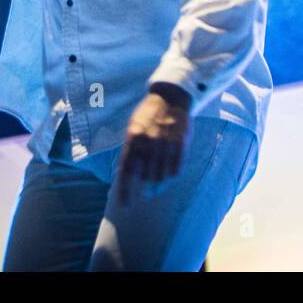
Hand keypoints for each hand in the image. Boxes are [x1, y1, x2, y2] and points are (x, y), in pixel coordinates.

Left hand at [116, 87, 191, 205]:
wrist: (172, 96)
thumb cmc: (149, 115)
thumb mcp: (134, 127)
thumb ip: (129, 150)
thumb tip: (121, 174)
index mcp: (133, 136)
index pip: (126, 170)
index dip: (125, 190)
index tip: (124, 205)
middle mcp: (149, 140)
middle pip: (145, 176)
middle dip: (144, 189)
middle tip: (145, 196)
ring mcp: (166, 142)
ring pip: (161, 176)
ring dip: (158, 183)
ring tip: (157, 186)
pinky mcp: (181, 143)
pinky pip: (176, 170)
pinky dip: (171, 174)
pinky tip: (169, 174)